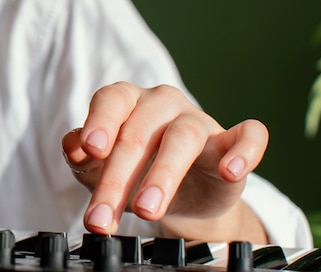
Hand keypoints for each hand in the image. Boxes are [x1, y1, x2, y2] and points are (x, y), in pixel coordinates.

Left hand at [61, 82, 268, 242]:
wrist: (179, 198)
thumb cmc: (134, 173)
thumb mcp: (101, 170)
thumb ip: (83, 158)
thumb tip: (72, 146)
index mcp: (127, 102)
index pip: (111, 101)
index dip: (100, 123)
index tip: (90, 150)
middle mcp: (161, 104)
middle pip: (139, 132)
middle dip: (117, 178)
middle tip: (102, 219)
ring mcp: (198, 121)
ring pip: (183, 137)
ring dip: (163, 175)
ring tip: (146, 210)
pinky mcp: (230, 143)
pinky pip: (248, 136)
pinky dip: (244, 150)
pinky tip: (232, 170)